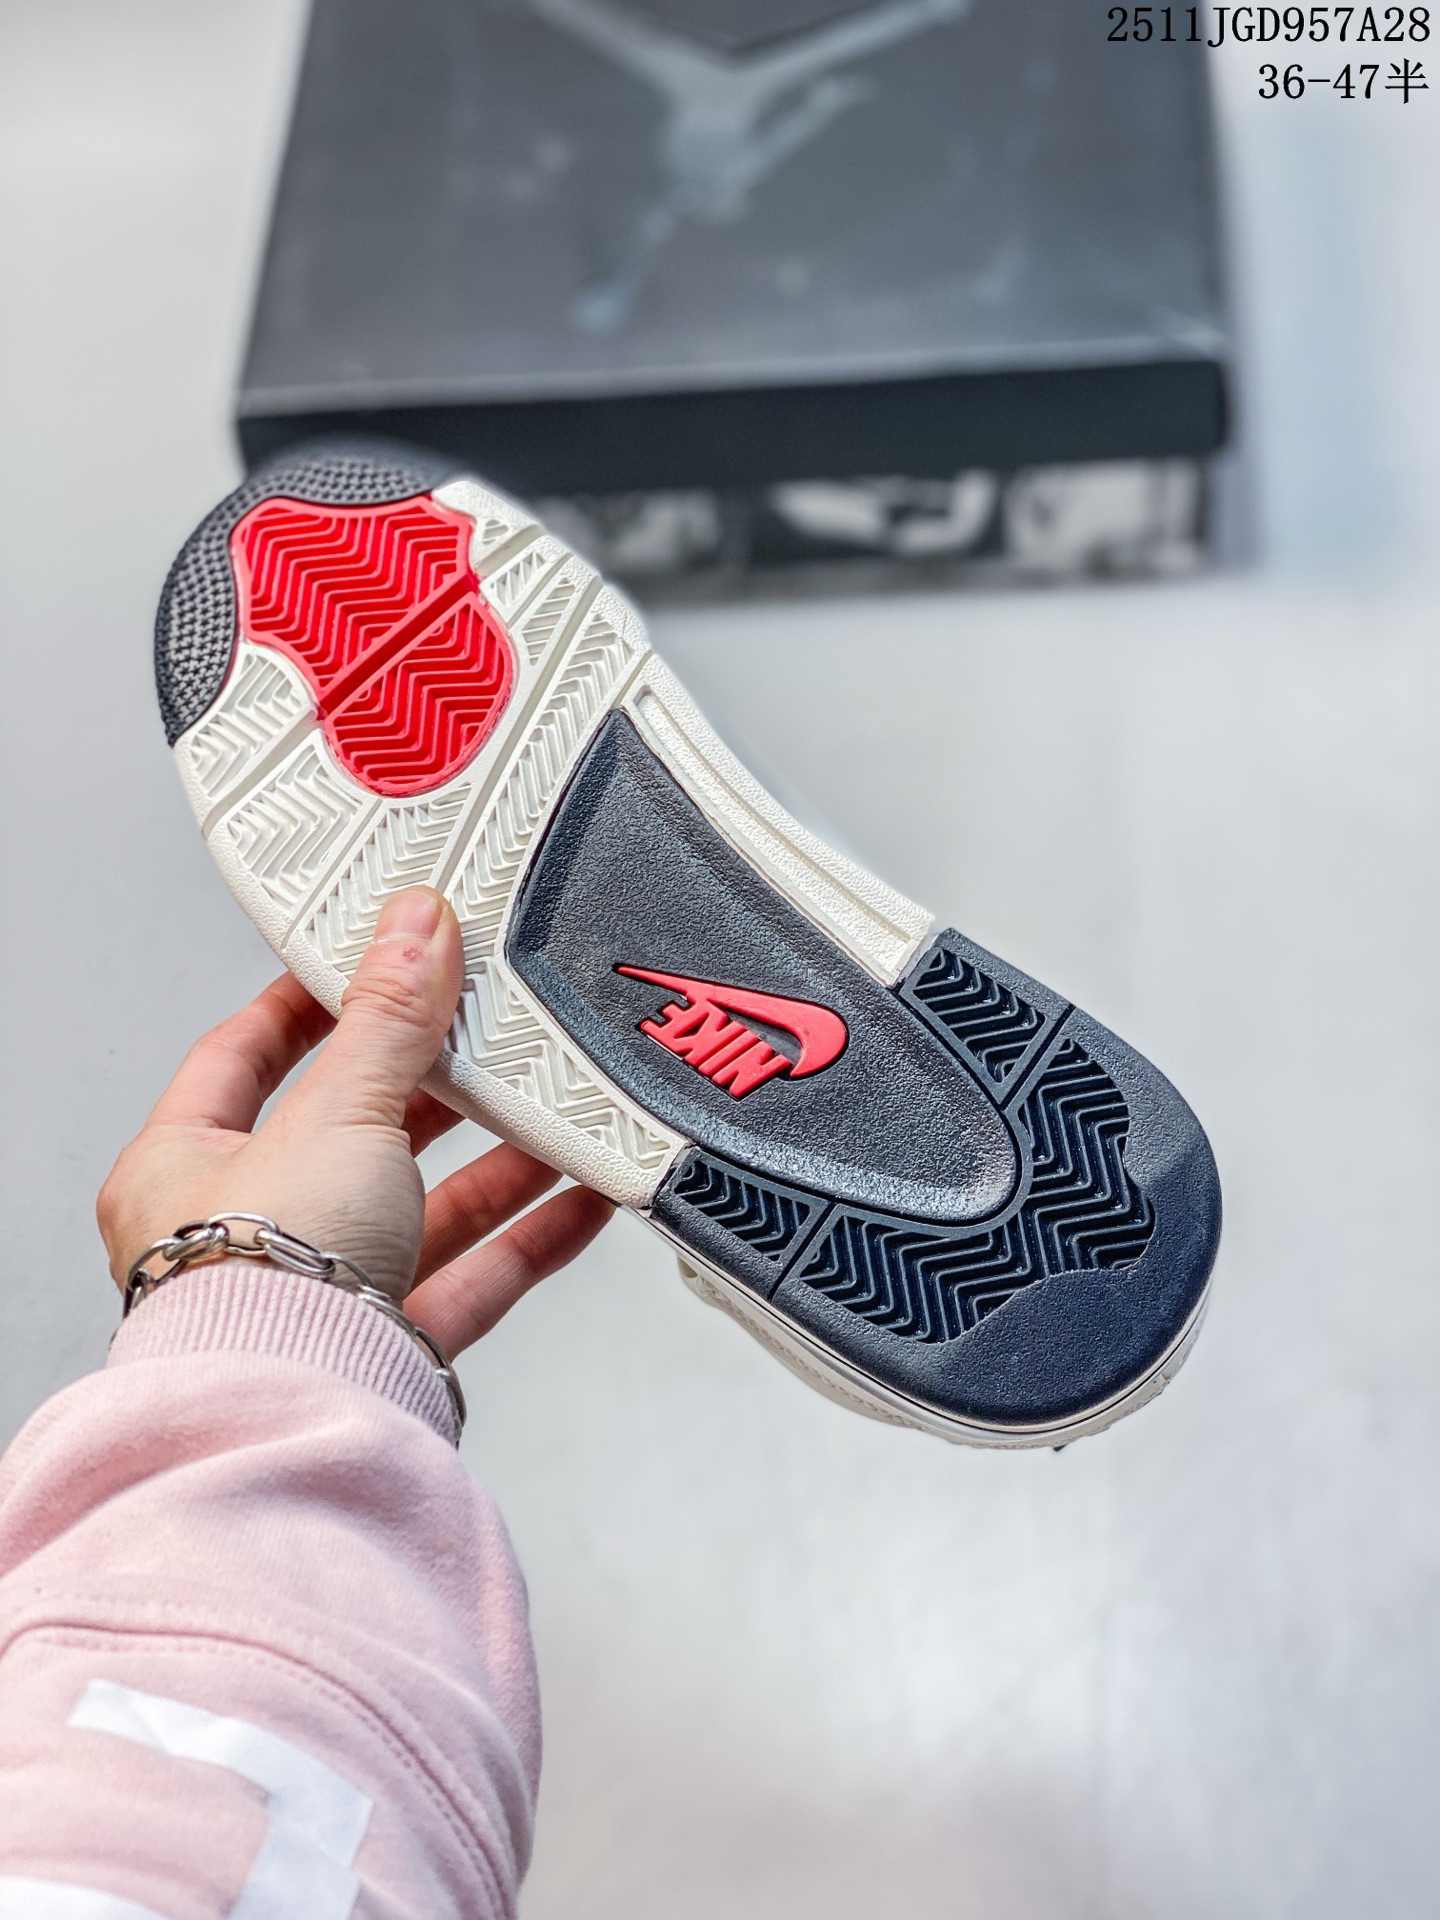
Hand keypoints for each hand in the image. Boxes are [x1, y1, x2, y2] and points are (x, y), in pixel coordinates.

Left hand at [96, 887, 611, 1357]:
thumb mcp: (336, 1111)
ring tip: (554, 1106)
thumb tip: (412, 928)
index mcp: (183, 1167)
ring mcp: (319, 1292)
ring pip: (419, 1206)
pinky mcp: (385, 1345)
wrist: (300, 1419)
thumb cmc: (260, 1283)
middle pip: (348, 1132)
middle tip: (483, 1030)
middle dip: (428, 1084)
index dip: (309, 1003)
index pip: (243, 1057)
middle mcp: (243, 1232)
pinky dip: (529, 1235)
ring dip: (494, 1159)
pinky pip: (470, 1276)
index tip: (369, 962)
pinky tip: (582, 1196)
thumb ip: (387, 1020)